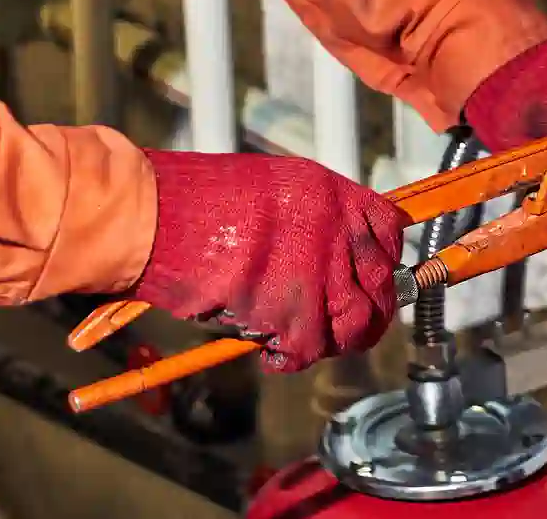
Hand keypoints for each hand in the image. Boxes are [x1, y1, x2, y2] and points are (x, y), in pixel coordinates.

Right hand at [133, 151, 406, 372]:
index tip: (370, 276)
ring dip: (336, 338)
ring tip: (311, 341)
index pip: (387, 230)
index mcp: (331, 192)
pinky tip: (273, 355)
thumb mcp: (270, 188)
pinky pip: (310, 348)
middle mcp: (336, 229)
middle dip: (370, 309)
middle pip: (380, 283)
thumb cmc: (198, 201)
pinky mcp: (293, 310)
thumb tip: (328, 254)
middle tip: (346, 324)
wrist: (159, 216)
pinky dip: (292, 358)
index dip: (382, 259)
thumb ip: (309, 216)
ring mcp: (319, 271)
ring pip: (356, 322)